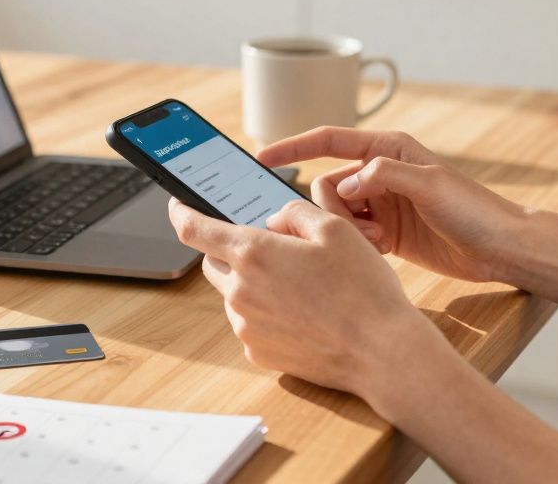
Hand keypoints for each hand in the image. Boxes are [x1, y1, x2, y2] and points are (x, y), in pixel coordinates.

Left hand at [168, 198, 443, 396]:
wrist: (381, 351)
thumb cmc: (363, 287)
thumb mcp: (334, 228)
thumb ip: (294, 213)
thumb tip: (274, 220)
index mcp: (254, 253)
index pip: (195, 229)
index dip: (181, 212)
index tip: (176, 205)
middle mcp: (241, 291)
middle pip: (214, 263)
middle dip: (231, 250)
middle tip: (269, 249)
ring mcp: (246, 326)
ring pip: (235, 294)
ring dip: (253, 284)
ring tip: (302, 287)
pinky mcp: (258, 352)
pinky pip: (251, 323)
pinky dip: (266, 313)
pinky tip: (303, 314)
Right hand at [258, 127, 527, 283]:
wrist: (500, 247)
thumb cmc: (473, 208)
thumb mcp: (430, 183)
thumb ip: (384, 174)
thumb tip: (345, 183)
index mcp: (386, 149)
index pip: (327, 141)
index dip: (292, 147)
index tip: (261, 158)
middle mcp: (379, 172)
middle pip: (326, 184)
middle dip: (334, 207)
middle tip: (366, 227)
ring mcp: (381, 204)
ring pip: (335, 213)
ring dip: (348, 229)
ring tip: (379, 241)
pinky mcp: (384, 232)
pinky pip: (351, 235)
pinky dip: (357, 244)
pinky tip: (381, 252)